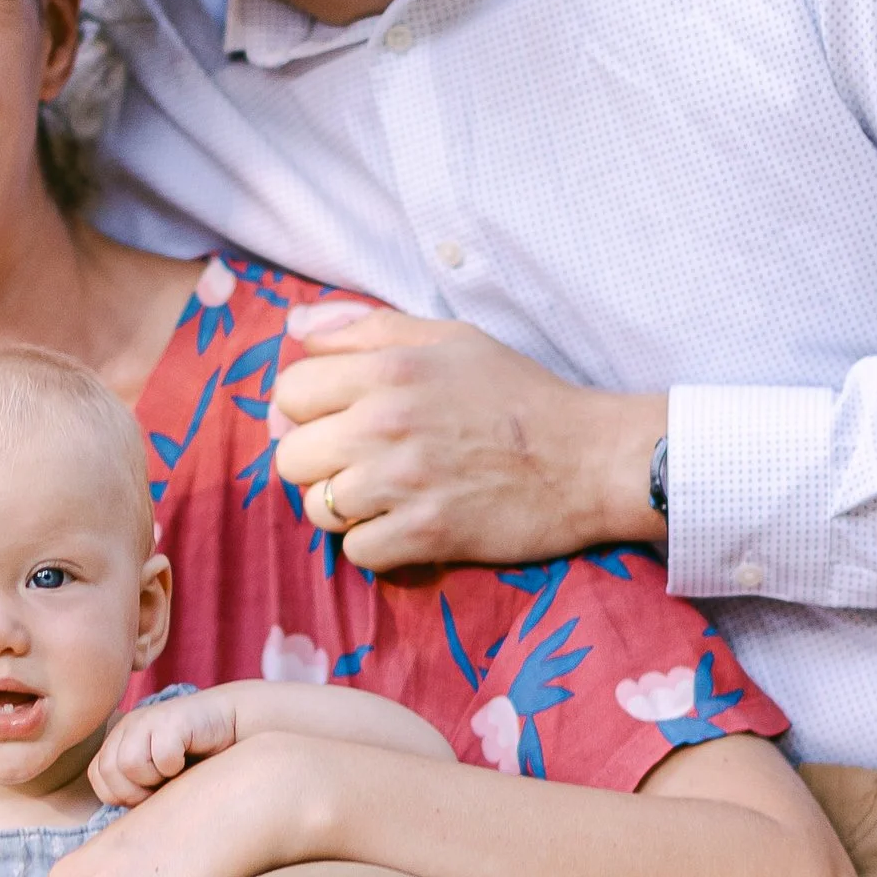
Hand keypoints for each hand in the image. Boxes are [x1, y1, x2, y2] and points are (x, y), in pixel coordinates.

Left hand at [89, 685, 243, 804]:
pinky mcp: (170, 718)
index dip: (122, 794)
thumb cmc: (197, 762)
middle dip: (136, 790)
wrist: (234, 727)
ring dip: (155, 777)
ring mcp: (147, 719)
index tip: (150, 792)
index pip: (98, 776)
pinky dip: (175, 765)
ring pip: (128, 764)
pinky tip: (188, 757)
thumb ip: (134, 792)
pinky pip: (160, 756)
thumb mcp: (158, 781)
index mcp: (119, 740)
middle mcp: (127, 727)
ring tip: (174, 770)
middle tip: (163, 784)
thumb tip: (118, 830)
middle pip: (109, 771)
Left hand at [268, 304, 666, 570]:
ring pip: (317, 508)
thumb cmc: (519, 394)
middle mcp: (385, 422)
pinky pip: (356, 551)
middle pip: (290, 457)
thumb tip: (296, 324)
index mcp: (387, 368)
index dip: (303, 410)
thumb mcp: (450, 339)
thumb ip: (368, 328)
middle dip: (316, 463)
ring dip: (344, 508)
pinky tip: (404, 526)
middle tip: (357, 465)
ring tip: (384, 497)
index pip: (288, 392)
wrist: (589, 459)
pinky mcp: (425, 534)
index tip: (333, 421)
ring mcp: (403, 482)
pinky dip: (375, 545)